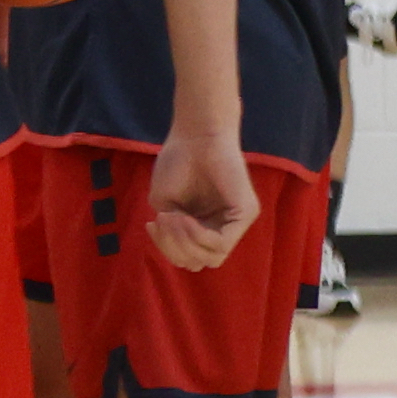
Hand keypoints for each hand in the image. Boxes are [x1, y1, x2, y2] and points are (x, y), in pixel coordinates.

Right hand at [144, 127, 258, 276]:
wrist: (195, 136)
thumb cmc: (177, 162)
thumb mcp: (166, 204)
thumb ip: (173, 232)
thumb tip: (181, 251)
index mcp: (204, 225)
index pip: (188, 256)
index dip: (167, 248)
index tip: (151, 223)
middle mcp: (223, 226)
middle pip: (199, 261)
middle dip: (173, 248)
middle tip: (161, 221)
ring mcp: (236, 222)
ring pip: (212, 257)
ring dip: (184, 243)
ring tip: (171, 217)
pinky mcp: (245, 214)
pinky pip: (221, 243)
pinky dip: (197, 235)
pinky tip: (183, 217)